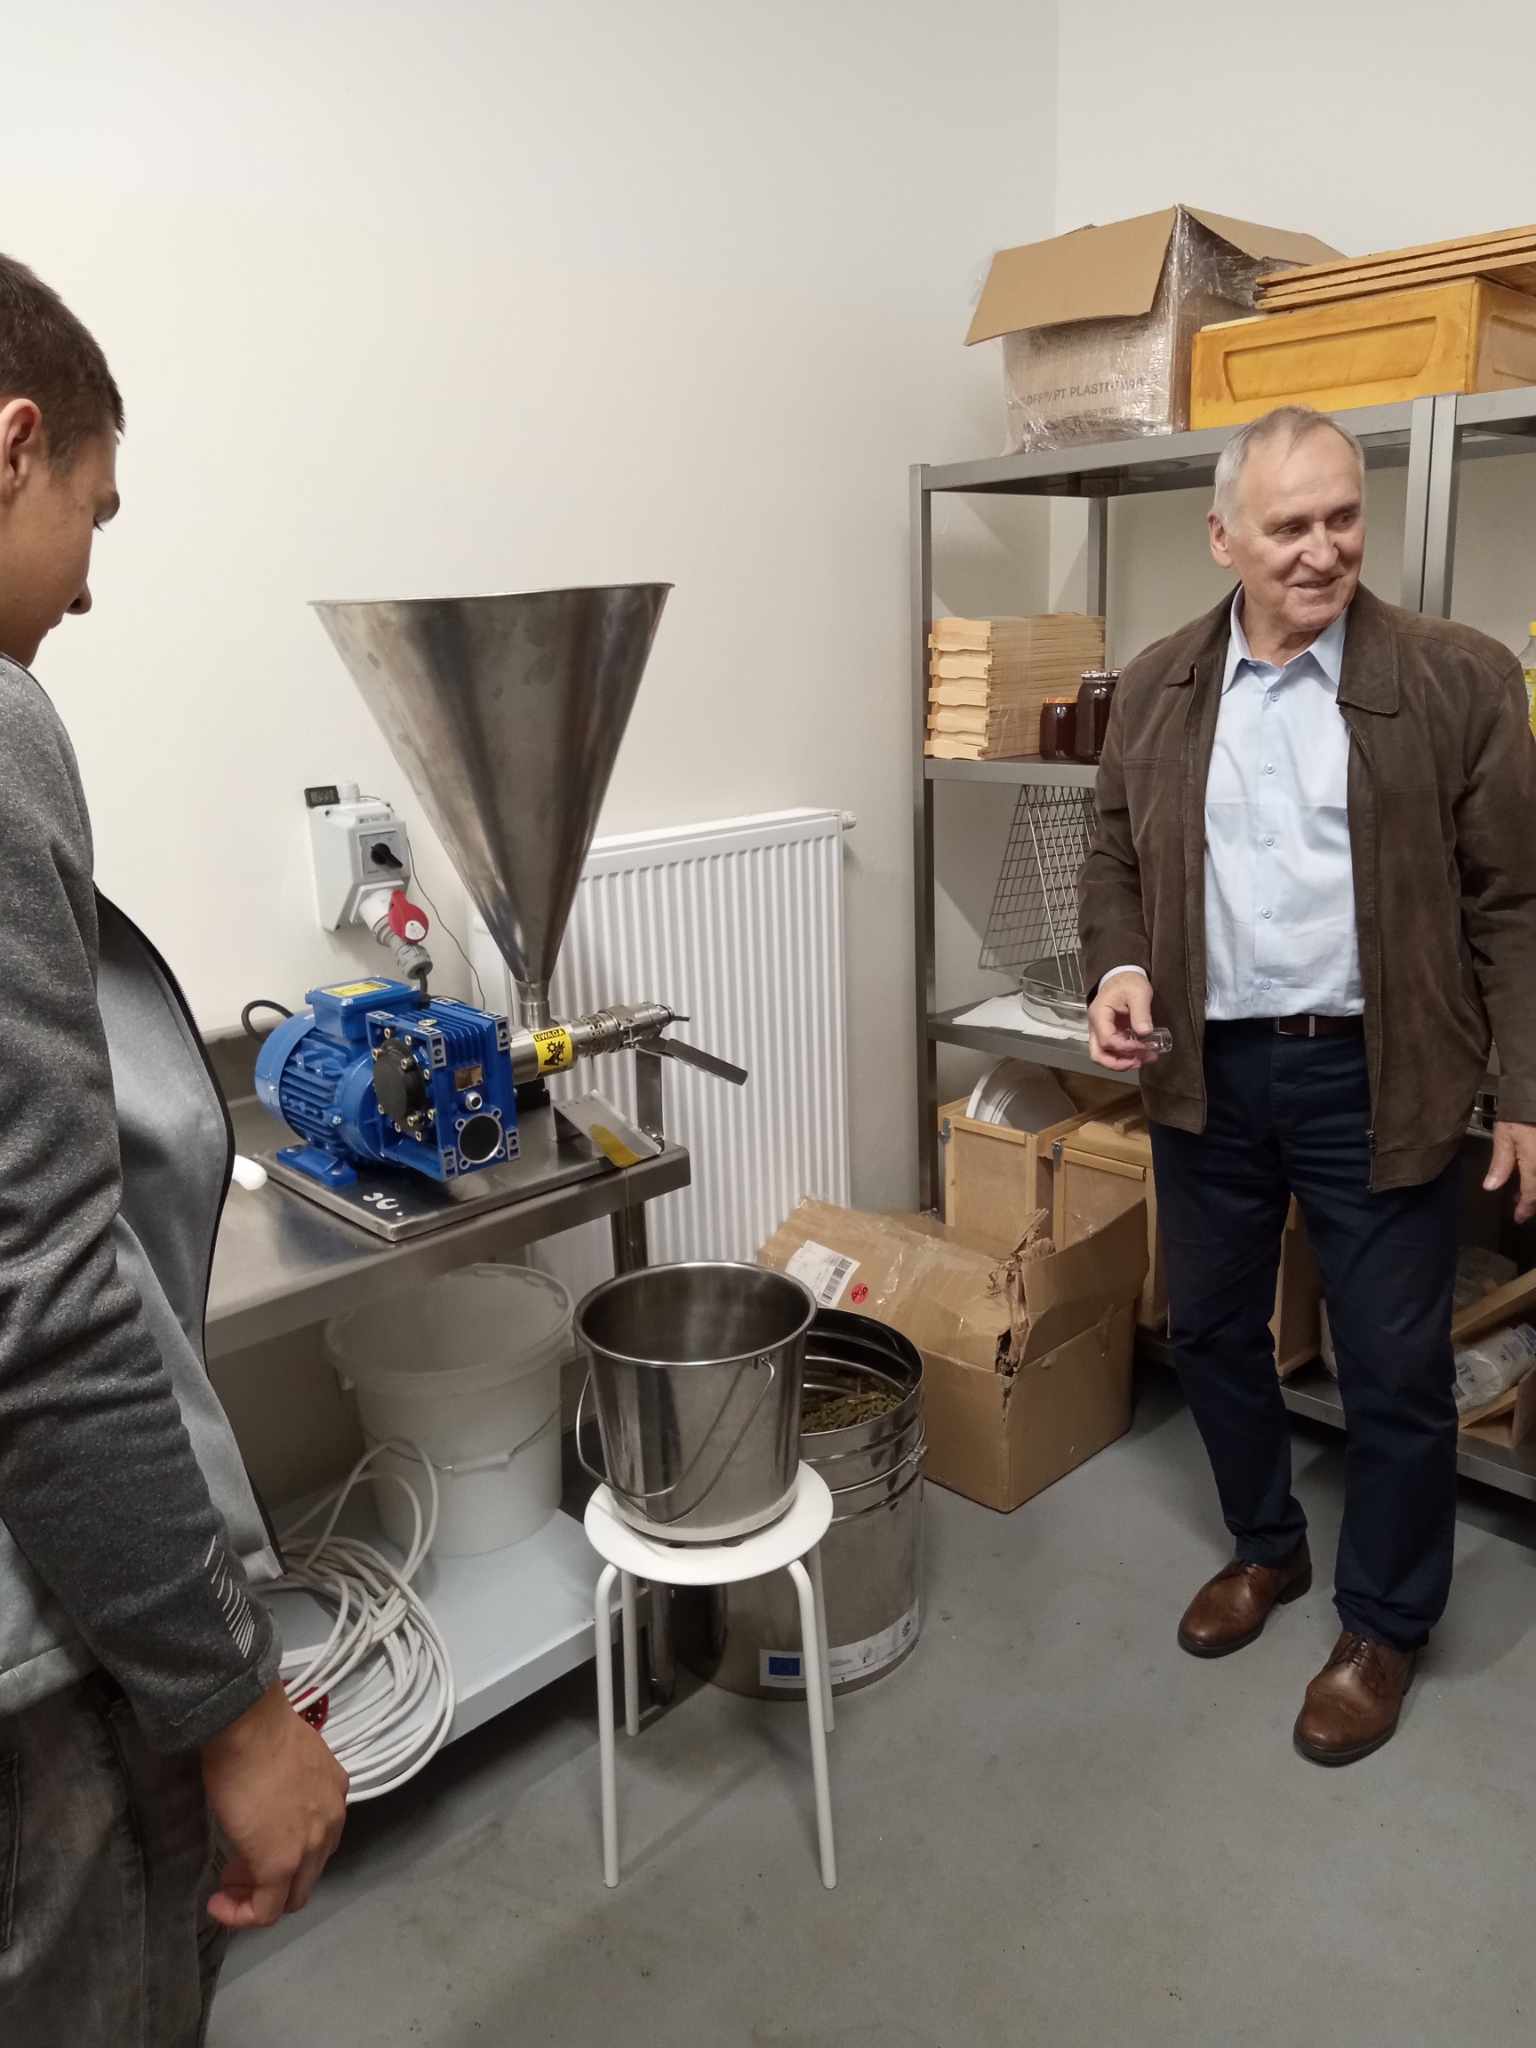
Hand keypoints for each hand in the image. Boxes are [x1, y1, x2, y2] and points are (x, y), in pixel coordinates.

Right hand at [201, 1681, 348, 1928]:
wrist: (249, 1726)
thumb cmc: (258, 1732)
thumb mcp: (289, 1759)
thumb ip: (290, 1785)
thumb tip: (270, 1796)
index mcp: (334, 1793)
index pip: (318, 1840)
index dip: (287, 1851)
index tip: (255, 1846)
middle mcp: (331, 1822)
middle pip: (308, 1872)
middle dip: (274, 1879)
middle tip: (238, 1870)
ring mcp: (310, 1846)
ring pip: (292, 1895)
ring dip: (259, 1897)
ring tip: (227, 1886)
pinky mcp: (280, 1864)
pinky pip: (267, 1910)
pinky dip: (243, 1914)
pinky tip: (219, 1903)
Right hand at [1087, 971, 1164, 1071]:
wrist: (1122, 977)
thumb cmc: (1128, 982)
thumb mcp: (1138, 993)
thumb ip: (1141, 1013)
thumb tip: (1144, 1032)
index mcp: (1099, 1015)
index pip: (1107, 1040)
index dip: (1126, 1047)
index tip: (1144, 1046)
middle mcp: (1095, 1026)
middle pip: (1098, 1054)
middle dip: (1118, 1063)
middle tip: (1139, 1062)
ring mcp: (1100, 1032)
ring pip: (1103, 1056)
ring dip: (1121, 1063)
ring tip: (1143, 1060)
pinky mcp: (1109, 1034)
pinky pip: (1112, 1051)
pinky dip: (1125, 1057)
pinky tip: (1141, 1055)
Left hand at [1483, 1119, 1535, 1224]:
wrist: (1535, 1095)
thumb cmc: (1520, 1114)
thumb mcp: (1505, 1136)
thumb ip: (1500, 1163)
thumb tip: (1490, 1187)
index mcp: (1535, 1166)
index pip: (1532, 1195)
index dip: (1525, 1209)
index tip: (1519, 1218)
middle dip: (1533, 1201)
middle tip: (1520, 1206)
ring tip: (1523, 1191)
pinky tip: (1531, 1176)